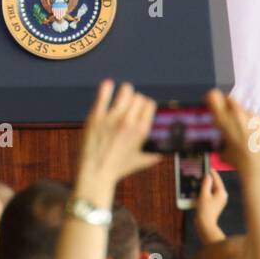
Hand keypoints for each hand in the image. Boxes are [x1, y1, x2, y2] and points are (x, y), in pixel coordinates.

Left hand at [73, 80, 159, 203]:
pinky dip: (107, 87)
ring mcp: (112, 117)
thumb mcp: (140, 162)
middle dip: (135, 100)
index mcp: (142, 130)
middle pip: (138, 97)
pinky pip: (104, 94)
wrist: (96, 173)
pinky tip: (109, 85)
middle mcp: (129, 121)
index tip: (141, 107)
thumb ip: (154, 155)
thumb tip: (163, 153)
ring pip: (125, 91)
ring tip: (122, 95)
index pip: (149, 103)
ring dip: (125, 91)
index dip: (145, 104)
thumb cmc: (118, 168)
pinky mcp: (96, 116)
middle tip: (130, 105)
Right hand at [195, 167, 227, 243]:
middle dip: (207, 178)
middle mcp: (222, 195)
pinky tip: (197, 191)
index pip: (216, 178)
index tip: (205, 165)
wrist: (205, 225)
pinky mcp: (214, 204)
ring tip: (197, 181)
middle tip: (200, 173)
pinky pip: (209, 194)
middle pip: (214, 183)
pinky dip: (203, 192)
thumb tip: (208, 176)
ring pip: (211, 188)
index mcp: (221, 192)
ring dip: (204, 185)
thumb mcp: (204, 195)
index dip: (210, 171)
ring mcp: (218, 200)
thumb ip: (206, 183)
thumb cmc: (205, 210)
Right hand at [205, 90, 259, 174]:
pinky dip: (256, 126)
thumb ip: (220, 137)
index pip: (213, 95)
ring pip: (245, 111)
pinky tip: (257, 139)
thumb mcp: (221, 150)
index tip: (212, 103)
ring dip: (243, 118)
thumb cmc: (238, 161)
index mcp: (223, 119)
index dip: (212, 99)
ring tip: (245, 135)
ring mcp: (254, 116)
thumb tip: (221, 135)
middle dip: (227, 105)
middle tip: (228, 117)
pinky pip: (258, 120)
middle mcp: (238, 114)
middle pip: (229, 98)